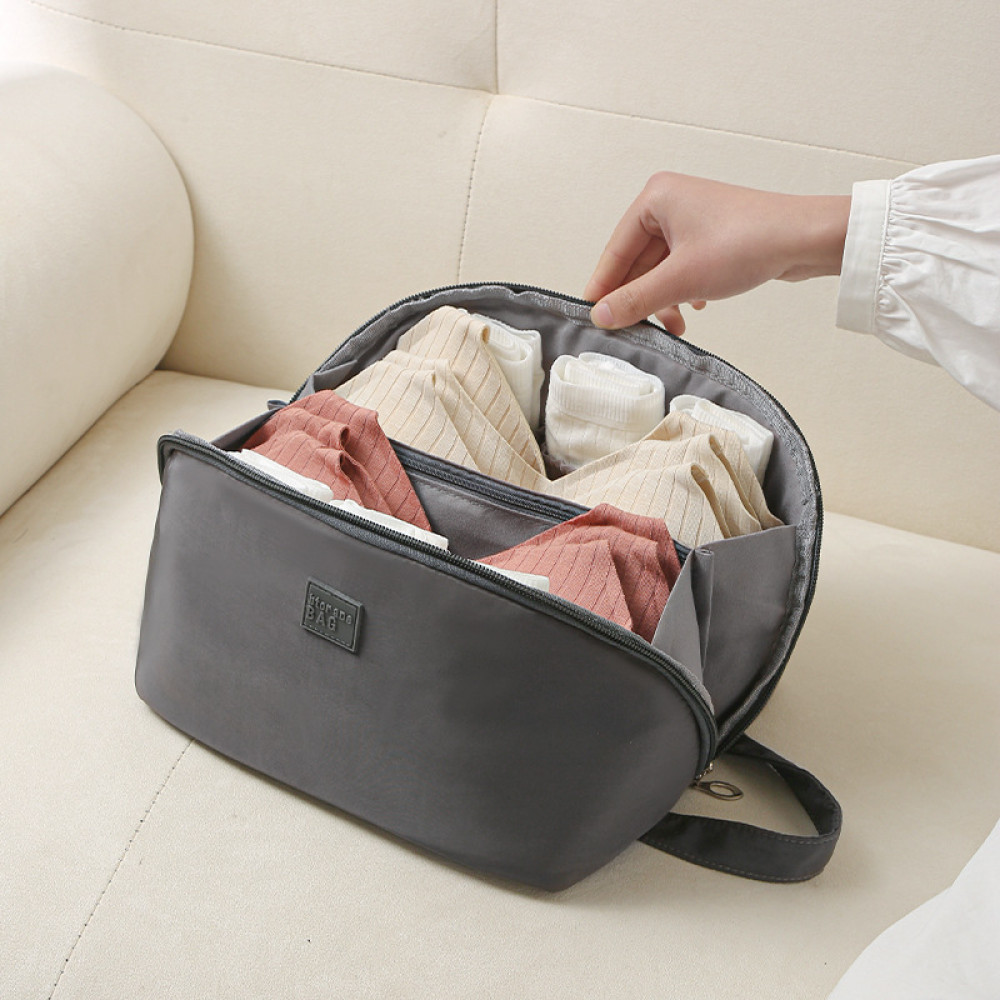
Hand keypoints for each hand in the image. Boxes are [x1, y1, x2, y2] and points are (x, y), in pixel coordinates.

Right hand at [584, 172, 850, 332]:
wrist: (804, 239)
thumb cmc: (747, 243)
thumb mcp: (681, 279)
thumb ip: (636, 299)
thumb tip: (601, 317)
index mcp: (655, 198)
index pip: (615, 251)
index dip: (604, 288)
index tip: (593, 319)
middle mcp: (670, 203)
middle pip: (636, 262)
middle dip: (639, 298)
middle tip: (634, 331)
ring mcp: (691, 219)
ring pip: (659, 269)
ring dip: (662, 300)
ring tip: (673, 327)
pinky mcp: (710, 236)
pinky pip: (681, 268)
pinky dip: (681, 291)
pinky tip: (693, 310)